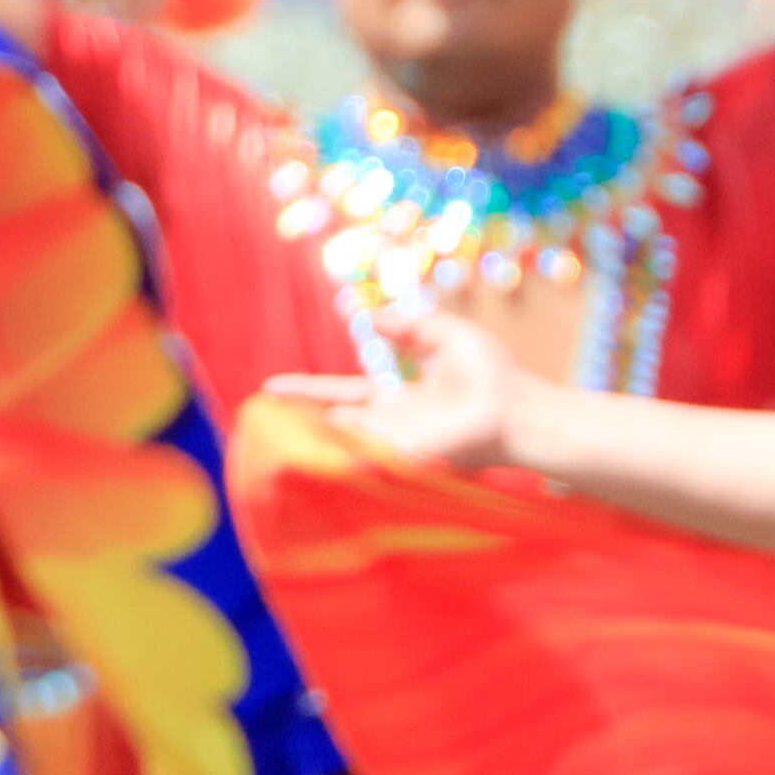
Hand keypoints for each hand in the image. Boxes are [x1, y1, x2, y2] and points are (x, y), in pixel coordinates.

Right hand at [268, 305, 534, 473]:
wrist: (517, 409)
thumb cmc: (492, 375)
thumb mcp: (446, 335)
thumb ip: (409, 324)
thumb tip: (368, 315)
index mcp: (395, 399)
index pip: (340, 394)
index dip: (306, 390)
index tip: (271, 387)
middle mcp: (387, 426)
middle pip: (330, 423)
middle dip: (295, 418)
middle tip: (257, 412)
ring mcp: (392, 445)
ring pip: (338, 442)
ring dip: (306, 435)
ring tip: (267, 428)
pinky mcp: (401, 459)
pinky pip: (359, 455)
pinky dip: (332, 452)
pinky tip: (302, 446)